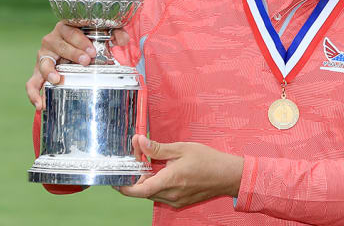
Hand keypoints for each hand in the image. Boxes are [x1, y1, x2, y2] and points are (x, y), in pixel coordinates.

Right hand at [25, 22, 129, 109]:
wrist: (75, 48)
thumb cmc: (88, 39)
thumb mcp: (102, 33)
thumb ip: (115, 33)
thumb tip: (124, 40)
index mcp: (65, 28)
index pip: (71, 32)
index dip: (81, 41)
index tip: (92, 51)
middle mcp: (51, 40)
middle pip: (59, 46)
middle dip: (72, 53)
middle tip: (85, 61)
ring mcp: (44, 56)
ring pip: (43, 63)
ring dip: (49, 72)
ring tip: (57, 80)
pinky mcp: (38, 71)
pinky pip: (32, 82)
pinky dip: (34, 93)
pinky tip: (40, 104)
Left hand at [117, 135, 243, 207]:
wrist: (228, 175)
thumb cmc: (208, 160)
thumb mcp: (181, 148)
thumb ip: (158, 148)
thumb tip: (139, 142)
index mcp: (170, 180)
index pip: (139, 190)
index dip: (123, 186)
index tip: (115, 178)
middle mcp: (171, 195)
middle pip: (143, 191)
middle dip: (137, 177)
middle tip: (138, 160)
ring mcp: (176, 201)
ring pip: (152, 194)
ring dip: (147, 181)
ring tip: (152, 164)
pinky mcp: (180, 202)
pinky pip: (162, 196)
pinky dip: (157, 185)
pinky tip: (163, 172)